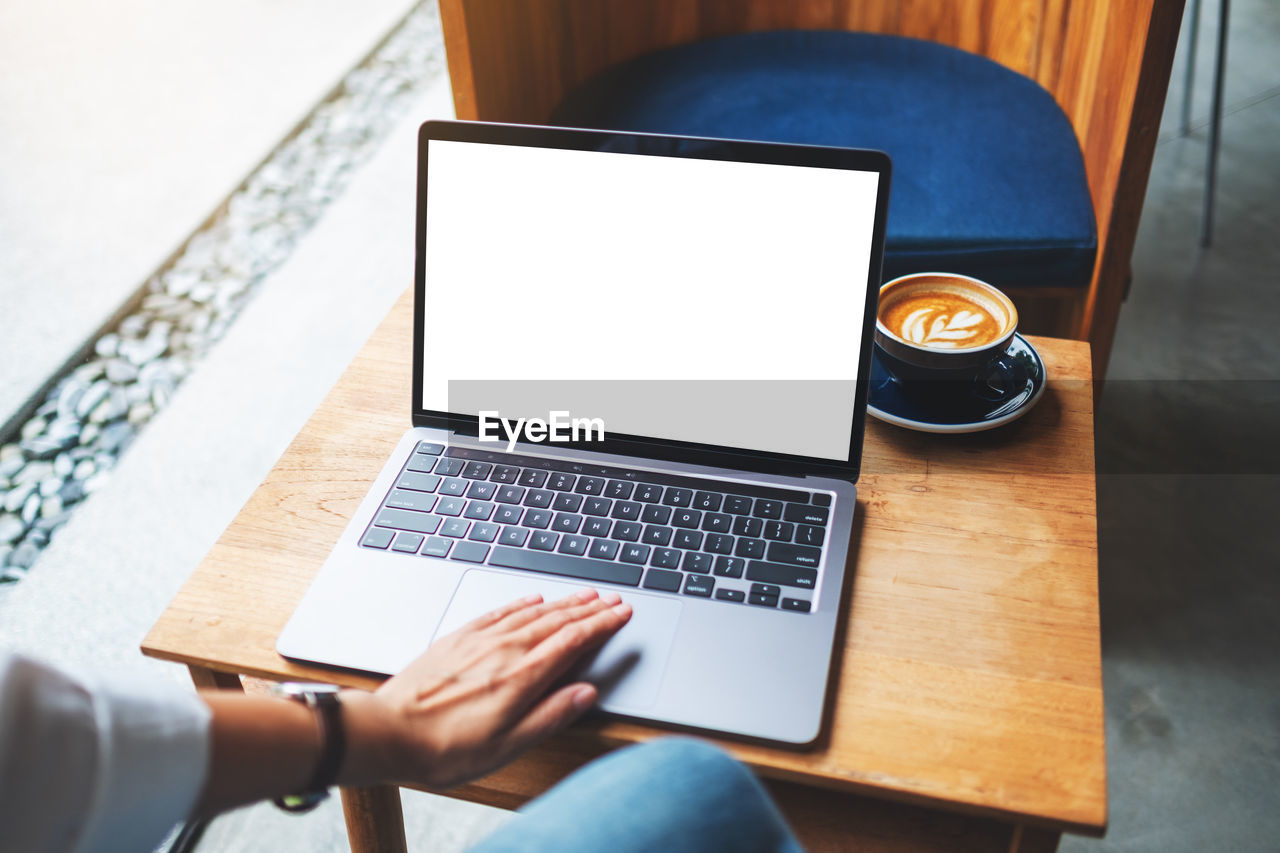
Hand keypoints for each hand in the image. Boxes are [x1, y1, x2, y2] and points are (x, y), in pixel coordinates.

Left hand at [344, 588, 631, 788]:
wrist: (387, 731)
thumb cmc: (446, 748)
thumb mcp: (507, 745)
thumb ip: (551, 716)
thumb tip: (587, 692)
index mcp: (522, 677)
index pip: (573, 640)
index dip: (602, 625)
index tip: (622, 614)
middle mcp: (504, 650)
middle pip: (557, 620)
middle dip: (590, 608)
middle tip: (614, 599)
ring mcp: (480, 640)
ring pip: (532, 612)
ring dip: (562, 602)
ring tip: (584, 594)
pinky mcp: (458, 639)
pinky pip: (499, 613)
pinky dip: (522, 603)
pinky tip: (531, 599)